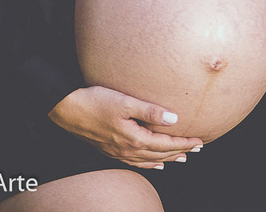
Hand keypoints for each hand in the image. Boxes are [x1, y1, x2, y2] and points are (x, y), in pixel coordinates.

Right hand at [48, 86, 202, 168]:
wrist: (65, 109)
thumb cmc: (93, 101)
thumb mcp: (123, 101)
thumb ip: (149, 110)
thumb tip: (173, 118)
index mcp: (134, 138)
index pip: (166, 144)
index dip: (185, 143)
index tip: (200, 141)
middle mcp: (128, 150)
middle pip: (161, 155)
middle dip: (181, 152)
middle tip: (197, 149)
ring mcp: (118, 152)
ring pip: (150, 161)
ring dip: (168, 159)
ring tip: (182, 159)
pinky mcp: (110, 151)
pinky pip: (136, 163)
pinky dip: (149, 165)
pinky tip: (154, 164)